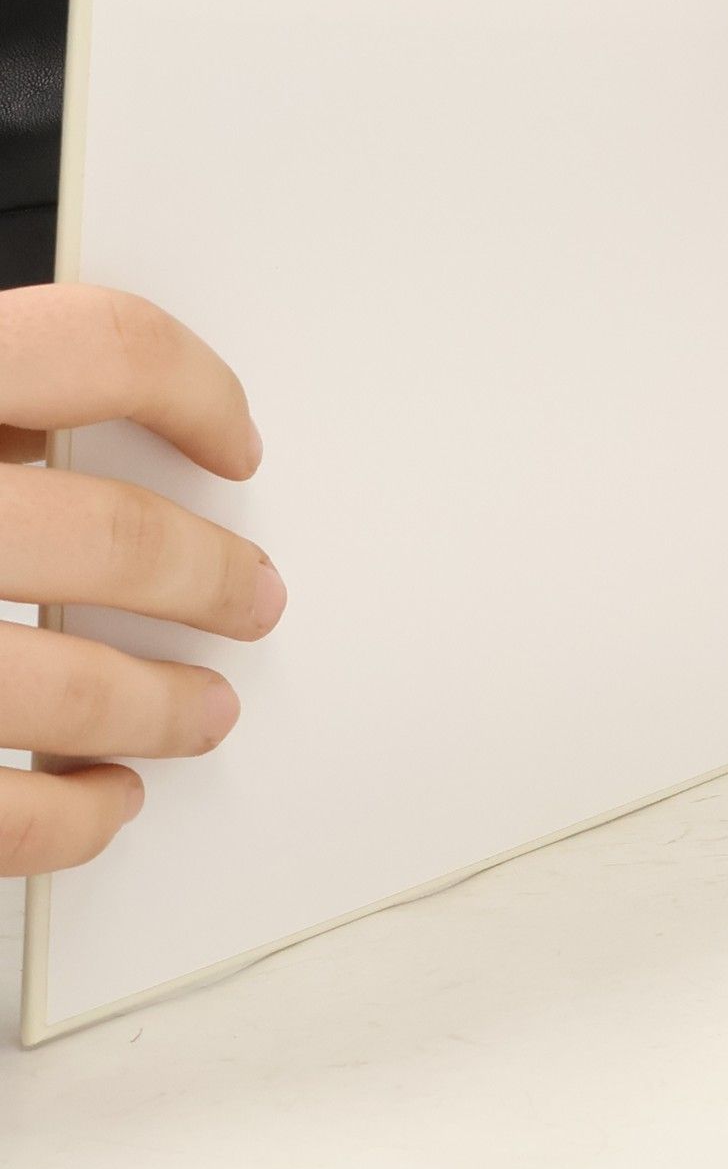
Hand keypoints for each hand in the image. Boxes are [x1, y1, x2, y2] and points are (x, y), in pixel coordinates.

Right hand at [0, 286, 281, 874]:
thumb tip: (123, 416)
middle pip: (105, 534)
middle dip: (210, 577)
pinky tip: (99, 803)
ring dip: (160, 711)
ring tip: (206, 714)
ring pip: (58, 689)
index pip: (93, 348)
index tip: (239, 444)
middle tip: (261, 597)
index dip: (193, 391)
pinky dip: (65, 821)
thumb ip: (0, 408)